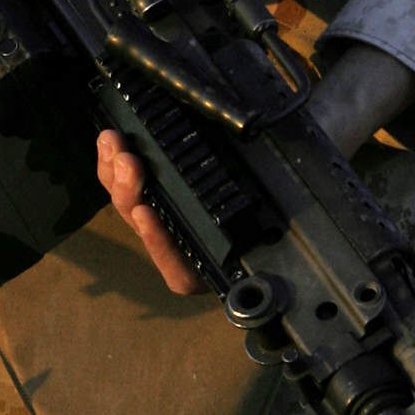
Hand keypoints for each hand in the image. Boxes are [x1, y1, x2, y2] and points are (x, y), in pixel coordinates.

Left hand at [96, 42, 414, 299]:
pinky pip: (128, 189)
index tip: (149, 213)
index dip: (160, 246)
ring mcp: (171, 220)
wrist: (296, 158)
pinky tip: (110, 141)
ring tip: (113, 142)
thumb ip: (283, 197)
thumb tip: (304, 193)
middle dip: (130, 195)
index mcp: (222, 264)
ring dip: (115, 175)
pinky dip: (114, 166)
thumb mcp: (294, 191)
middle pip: (148, 233)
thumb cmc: (295, 180)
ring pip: (131, 209)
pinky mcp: (157, 193)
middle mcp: (192, 248)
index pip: (182, 272)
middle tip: (128, 160)